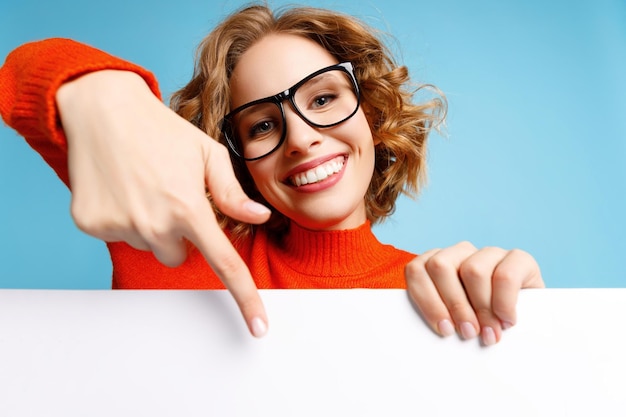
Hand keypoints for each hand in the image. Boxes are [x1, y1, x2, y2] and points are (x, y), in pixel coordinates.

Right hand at [56, 70, 271, 336]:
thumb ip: (233, 193)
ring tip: (144, 186)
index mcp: (188, 207)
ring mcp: (118, 225)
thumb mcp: (207, 153)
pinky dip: (123, 219)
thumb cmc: (161, 130)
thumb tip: (259, 217)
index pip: (223, 263)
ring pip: (149, 246)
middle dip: (180, 234)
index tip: (258, 326)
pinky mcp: (91, 224)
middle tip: (171, 197)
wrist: (102, 109)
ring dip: (151, 226)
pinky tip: (122, 188)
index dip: (245, 297)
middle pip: (178, 256)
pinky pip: (119, 236)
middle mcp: (153, 223)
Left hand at [405, 241, 543, 344]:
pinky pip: (505, 275)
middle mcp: (460, 253)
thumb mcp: (456, 320)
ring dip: (481, 308)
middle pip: (440, 266)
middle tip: (467, 333)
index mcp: (437, 263)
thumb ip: (441, 317)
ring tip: (489, 333)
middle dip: (454, 305)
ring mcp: (488, 253)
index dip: (427, 300)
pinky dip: (504, 302)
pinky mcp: (518, 258)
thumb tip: (437, 329)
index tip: (443, 329)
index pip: (417, 270)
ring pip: (472, 270)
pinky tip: (507, 320)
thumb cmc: (482, 325)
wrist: (529, 324)